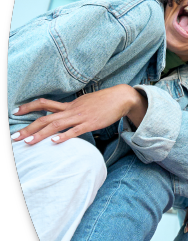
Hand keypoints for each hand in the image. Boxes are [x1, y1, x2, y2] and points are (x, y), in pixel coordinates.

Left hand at [11, 86, 144, 144]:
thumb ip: (73, 109)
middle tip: (14, 137)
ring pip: (56, 125)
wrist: (121, 98)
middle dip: (28, 128)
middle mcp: (71, 110)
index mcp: (69, 104)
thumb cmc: (104, 101)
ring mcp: (80, 117)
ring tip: (28, 142)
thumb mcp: (84, 102)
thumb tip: (64, 114)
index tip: (15, 112)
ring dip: (40, 134)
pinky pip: (75, 131)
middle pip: (45, 118)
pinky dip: (64, 137)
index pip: (44, 104)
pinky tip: (54, 142)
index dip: (28, 107)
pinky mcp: (90, 124)